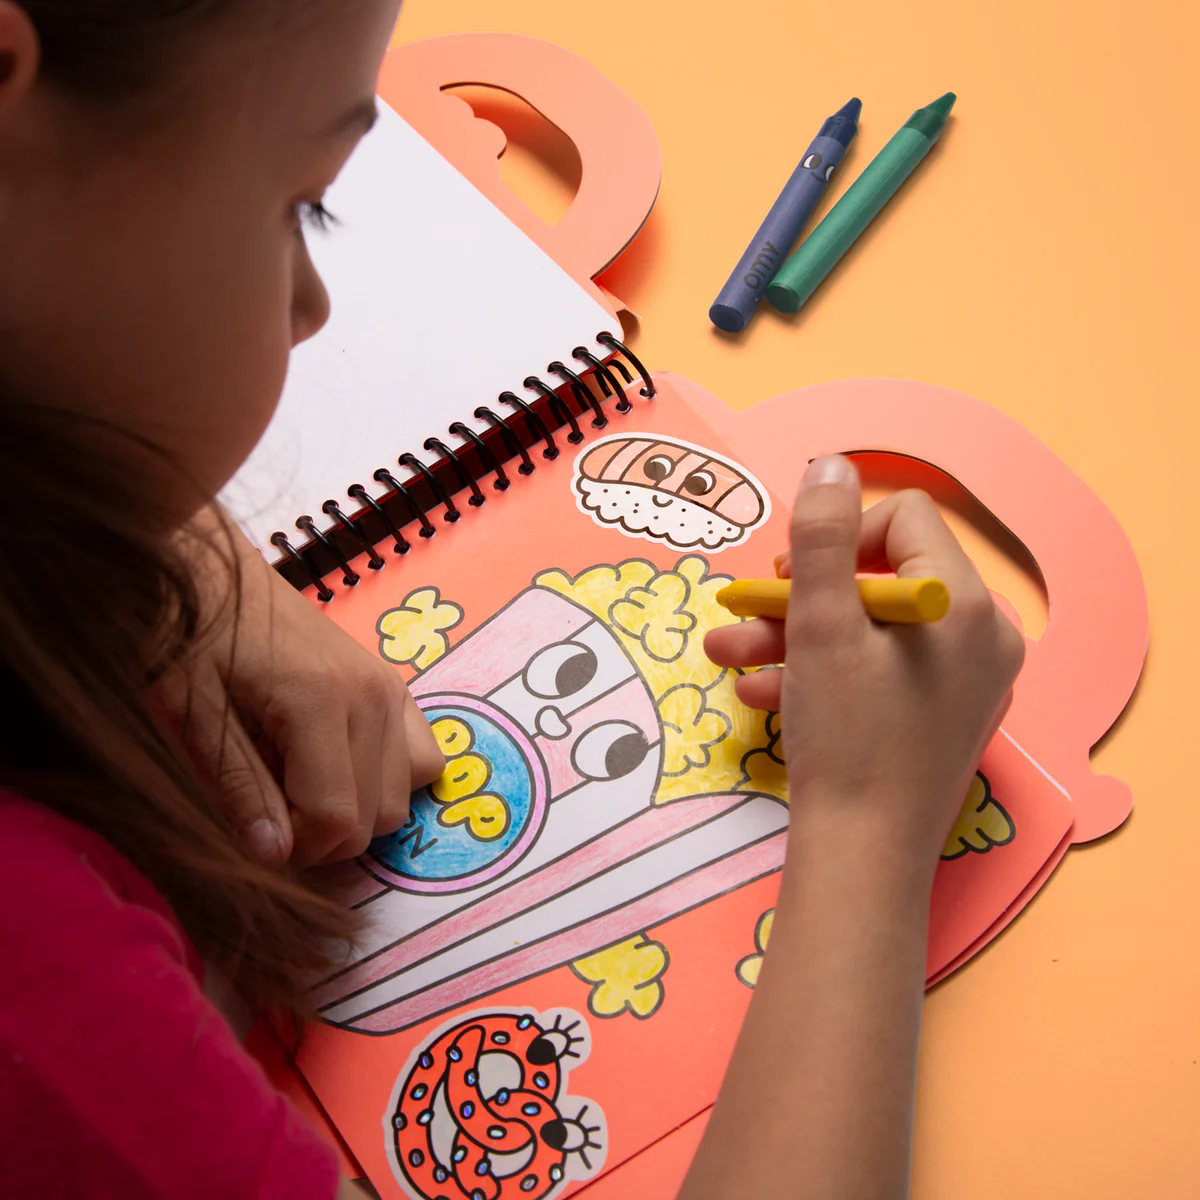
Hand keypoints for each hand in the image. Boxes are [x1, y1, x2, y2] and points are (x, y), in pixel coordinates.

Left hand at [156, 509, 443, 867]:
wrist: (210, 570)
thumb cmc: (187, 639)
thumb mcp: (191, 717)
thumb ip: (238, 788)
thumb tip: (276, 856)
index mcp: (318, 702)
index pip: (335, 819)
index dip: (295, 850)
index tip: (254, 835)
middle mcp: (372, 695)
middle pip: (375, 817)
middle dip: (324, 836)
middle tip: (270, 812)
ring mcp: (391, 687)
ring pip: (403, 796)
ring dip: (355, 811)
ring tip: (299, 787)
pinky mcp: (394, 684)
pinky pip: (423, 759)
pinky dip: (387, 780)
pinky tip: (339, 769)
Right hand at [705, 455, 1023, 866]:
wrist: (862, 856)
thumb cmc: (844, 737)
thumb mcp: (820, 626)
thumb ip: (823, 537)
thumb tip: (830, 464)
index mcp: (963, 603)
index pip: (903, 519)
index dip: (837, 536)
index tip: (787, 576)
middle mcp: (980, 635)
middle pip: (881, 577)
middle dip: (801, 594)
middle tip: (746, 614)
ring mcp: (967, 679)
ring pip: (873, 628)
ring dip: (796, 635)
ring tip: (731, 657)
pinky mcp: (944, 714)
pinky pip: (882, 669)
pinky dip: (825, 671)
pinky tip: (764, 692)